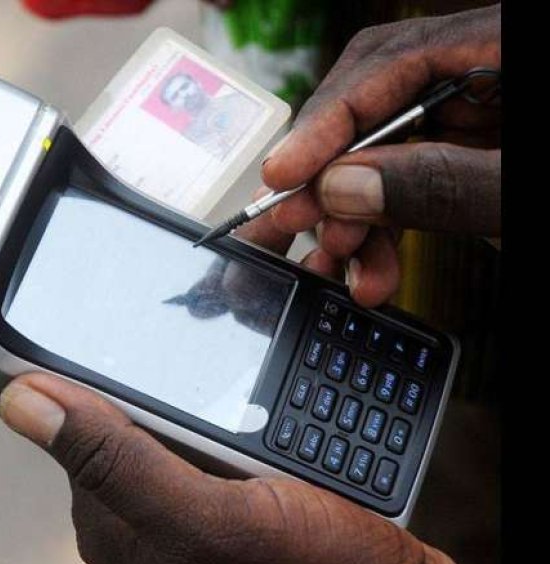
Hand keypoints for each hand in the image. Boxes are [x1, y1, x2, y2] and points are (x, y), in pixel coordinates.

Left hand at [0, 373, 461, 563]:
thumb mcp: (208, 518)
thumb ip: (116, 463)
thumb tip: (23, 402)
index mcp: (113, 521)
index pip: (73, 424)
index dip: (82, 369)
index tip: (103, 321)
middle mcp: (141, 513)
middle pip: (126, 414)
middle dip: (157, 376)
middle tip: (197, 350)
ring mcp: (187, 501)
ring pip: (171, 412)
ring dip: (199, 385)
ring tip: (232, 373)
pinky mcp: (228, 491)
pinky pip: (212, 427)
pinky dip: (230, 405)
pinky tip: (254, 404)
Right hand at [258, 4, 499, 307]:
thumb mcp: (527, 193)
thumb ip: (443, 185)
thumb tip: (345, 185)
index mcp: (506, 49)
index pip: (389, 65)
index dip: (327, 122)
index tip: (285, 175)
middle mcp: (482, 74)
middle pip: (373, 109)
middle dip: (330, 178)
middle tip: (293, 228)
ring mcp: (476, 118)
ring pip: (383, 155)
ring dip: (351, 218)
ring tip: (340, 267)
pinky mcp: (473, 158)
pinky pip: (407, 186)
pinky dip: (381, 230)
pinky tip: (371, 267)